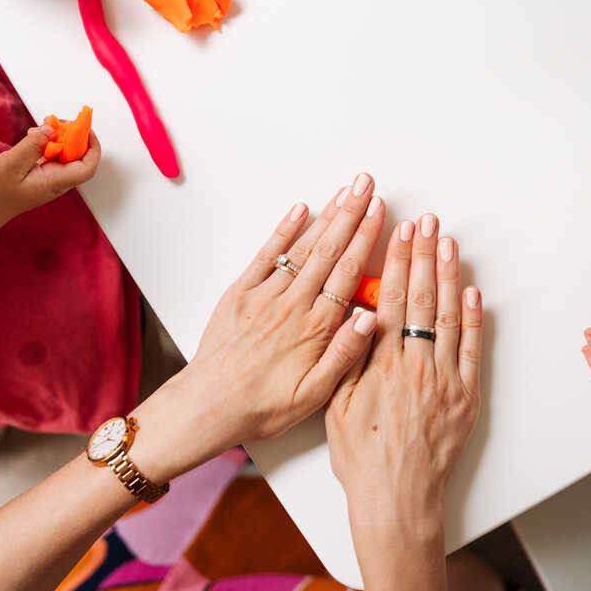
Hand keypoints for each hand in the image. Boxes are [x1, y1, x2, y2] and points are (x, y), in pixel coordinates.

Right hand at [0, 126, 99, 229]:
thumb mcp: (10, 165)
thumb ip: (32, 146)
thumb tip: (52, 130)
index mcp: (55, 182)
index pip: (87, 167)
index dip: (92, 147)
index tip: (83, 128)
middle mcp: (57, 180)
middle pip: (79, 157)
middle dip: (73, 136)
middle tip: (57, 121)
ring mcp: (50, 177)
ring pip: (65, 154)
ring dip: (59, 137)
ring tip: (45, 124)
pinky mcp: (41, 173)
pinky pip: (52, 155)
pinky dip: (47, 142)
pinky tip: (34, 135)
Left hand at [132, 176, 386, 479]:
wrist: (210, 405)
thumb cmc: (263, 405)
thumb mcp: (315, 394)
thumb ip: (345, 353)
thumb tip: (372, 317)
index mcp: (316, 327)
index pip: (349, 273)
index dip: (367, 238)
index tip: (380, 211)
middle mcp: (293, 304)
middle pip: (329, 250)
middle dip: (351, 213)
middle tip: (367, 185)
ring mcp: (265, 295)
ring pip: (303, 248)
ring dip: (326, 216)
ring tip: (344, 191)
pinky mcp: (241, 293)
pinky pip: (266, 256)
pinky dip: (283, 230)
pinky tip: (299, 211)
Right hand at [326, 215, 482, 539]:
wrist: (396, 497)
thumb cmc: (361, 457)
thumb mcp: (335, 405)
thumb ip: (348, 358)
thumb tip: (359, 315)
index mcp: (382, 364)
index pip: (392, 299)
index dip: (397, 261)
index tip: (400, 232)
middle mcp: (416, 365)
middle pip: (422, 298)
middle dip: (424, 255)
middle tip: (427, 222)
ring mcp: (445, 380)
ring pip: (450, 316)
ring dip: (449, 276)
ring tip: (448, 243)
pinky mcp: (466, 398)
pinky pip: (473, 350)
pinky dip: (474, 319)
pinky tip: (473, 292)